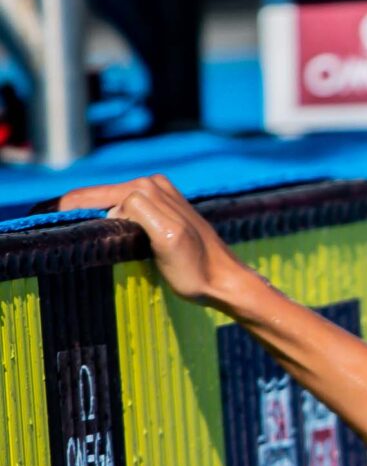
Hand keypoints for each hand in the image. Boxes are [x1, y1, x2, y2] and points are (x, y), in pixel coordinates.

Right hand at [59, 175, 249, 305]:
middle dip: (72, 207)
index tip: (41, 216)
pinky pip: (125, 206)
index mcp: (149, 190)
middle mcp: (153, 184)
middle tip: (43, 219)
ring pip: (109, 199)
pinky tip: (95, 223)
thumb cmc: (196, 270)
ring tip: (66, 224)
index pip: (93, 195)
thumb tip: (117, 206)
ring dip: (89, 210)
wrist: (225, 281)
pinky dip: (106, 213)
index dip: (65, 207)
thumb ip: (140, 212)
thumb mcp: (167, 239)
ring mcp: (159, 193)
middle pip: (98, 195)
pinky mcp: (163, 206)